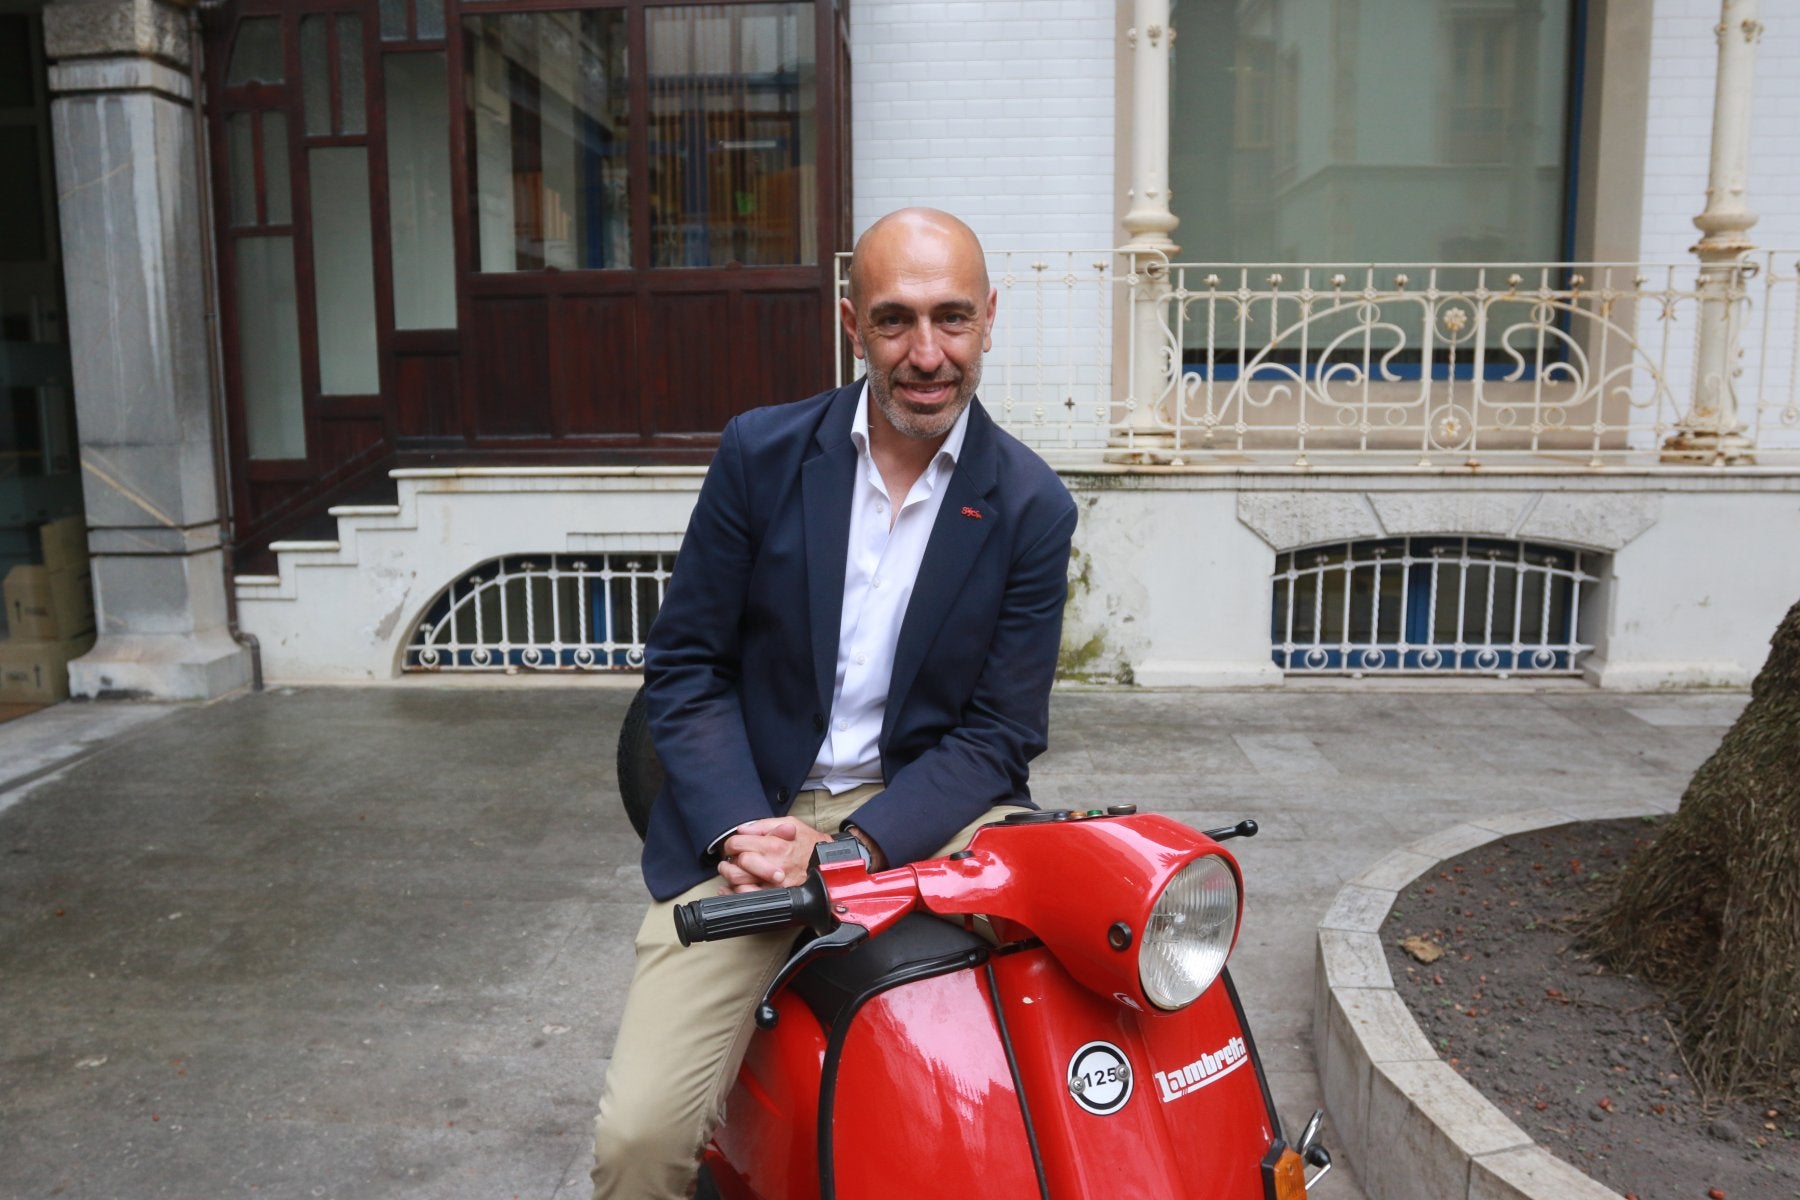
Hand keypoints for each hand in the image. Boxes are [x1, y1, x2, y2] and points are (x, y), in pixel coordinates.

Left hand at [716, 818, 832, 893]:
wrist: (832, 865)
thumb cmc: (812, 844)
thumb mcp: (793, 824)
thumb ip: (765, 825)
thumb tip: (743, 829)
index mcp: (774, 846)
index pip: (737, 844)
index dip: (731, 844)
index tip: (733, 846)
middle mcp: (773, 866)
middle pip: (736, 865)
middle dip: (729, 861)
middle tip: (731, 860)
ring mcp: (774, 885)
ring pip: (739, 884)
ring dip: (731, 877)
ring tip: (733, 871)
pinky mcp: (777, 897)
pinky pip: (748, 898)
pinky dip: (735, 894)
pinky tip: (732, 889)